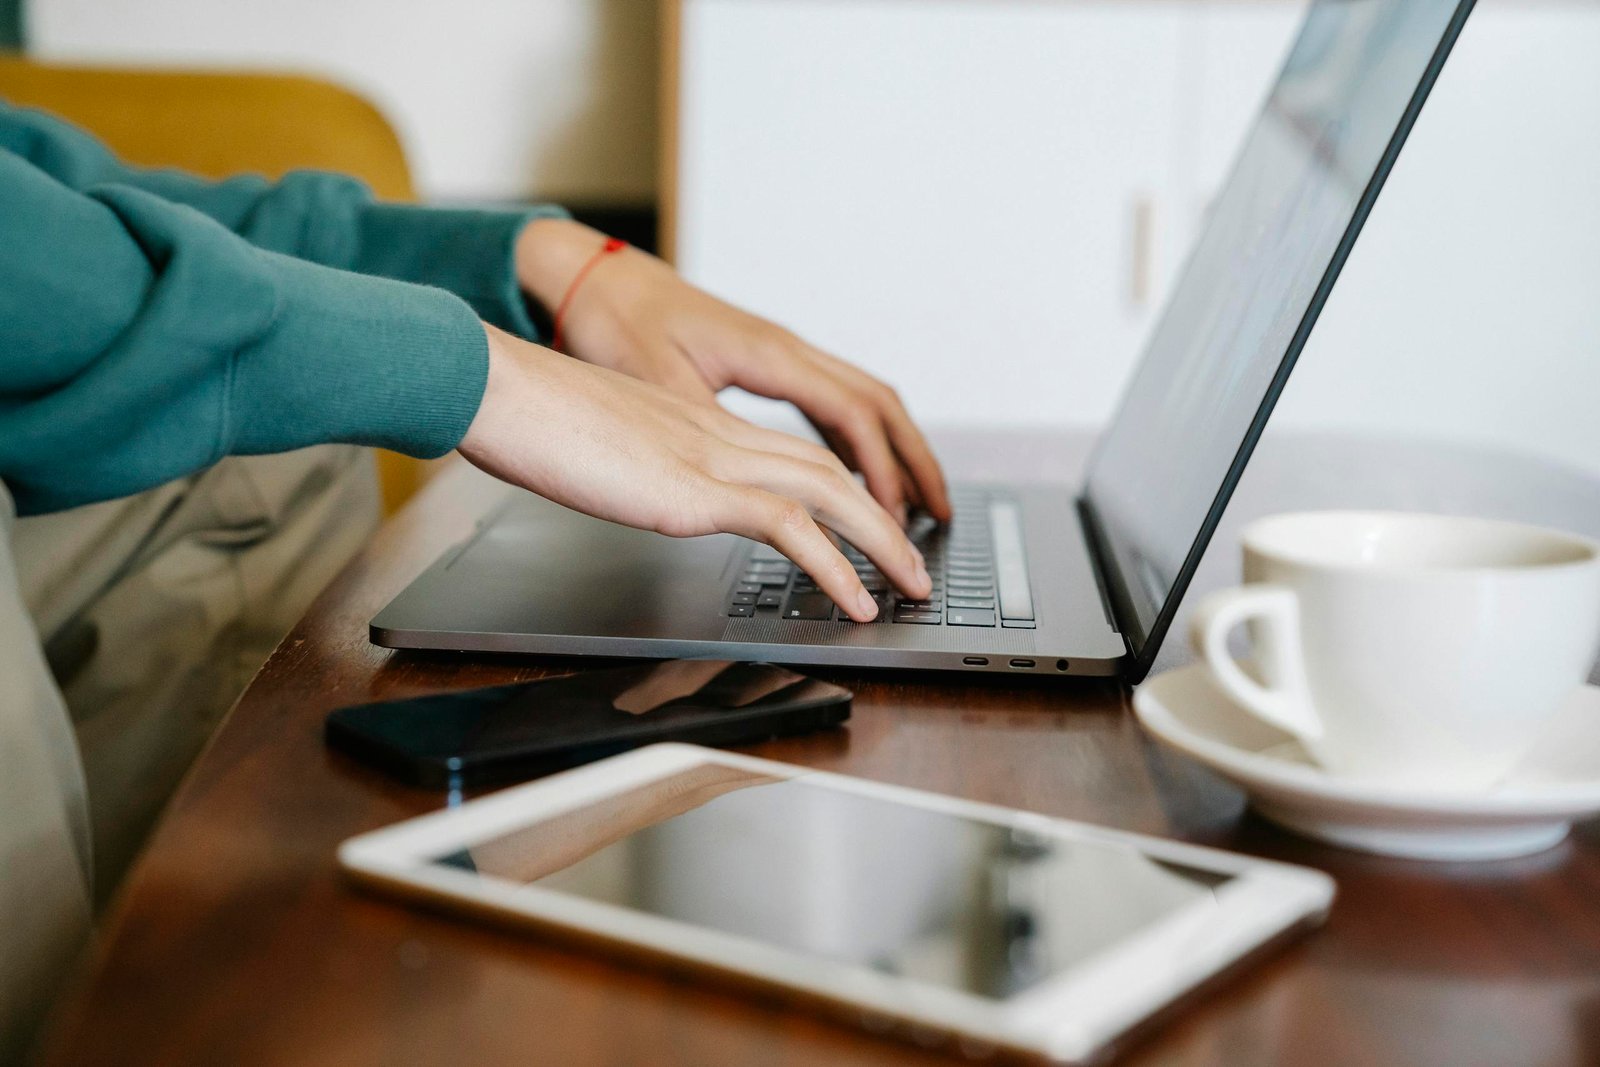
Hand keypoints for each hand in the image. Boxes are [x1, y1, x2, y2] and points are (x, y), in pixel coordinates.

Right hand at [458, 324, 932, 620]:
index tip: (868, 527)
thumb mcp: (601, 449)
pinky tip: (856, 601)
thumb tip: (643, 493)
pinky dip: (836, 567)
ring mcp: (712, 458)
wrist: (497, 388)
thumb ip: (637, 469)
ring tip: (911, 586)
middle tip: (915, 564)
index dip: (842, 493)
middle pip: (830, 471)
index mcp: (699, 426)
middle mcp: (719, 437)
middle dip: (884, 519)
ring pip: (829, 493)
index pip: (793, 456)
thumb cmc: (530, 419)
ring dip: (881, 543)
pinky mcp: (695, 490)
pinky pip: (789, 528)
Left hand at [515, 218, 951, 524]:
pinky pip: (831, 402)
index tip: (894, 521)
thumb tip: (750, 477)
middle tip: (940, 516)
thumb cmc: (616, 320)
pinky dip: (856, 441)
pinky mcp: (764, 362)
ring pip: (862, 401)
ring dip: (893, 452)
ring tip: (913, 503)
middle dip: (915, 462)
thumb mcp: (655, 381)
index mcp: (769, 354)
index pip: (853, 416)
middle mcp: (786, 348)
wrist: (592, 275)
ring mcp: (779, 352)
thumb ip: (707, 428)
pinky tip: (854, 473)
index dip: (881, 472)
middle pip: (879, 405)